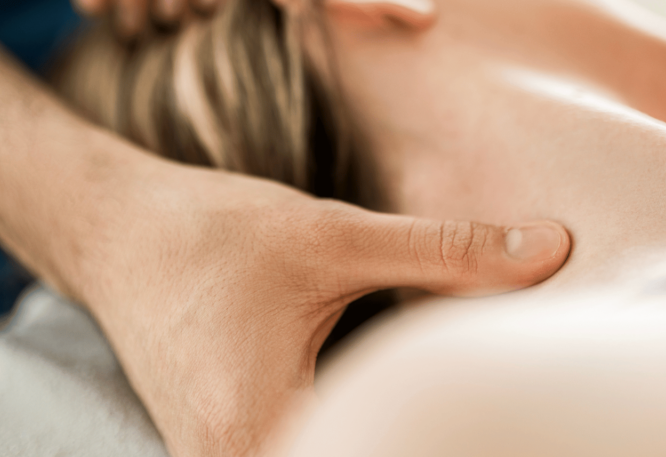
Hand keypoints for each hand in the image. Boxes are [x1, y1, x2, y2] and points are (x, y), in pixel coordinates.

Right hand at [82, 164, 568, 456]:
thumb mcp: (332, 236)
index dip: (452, 440)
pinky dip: (351, 434)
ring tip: (440, 408)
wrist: (113, 232)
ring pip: (338, 455)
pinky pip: (302, 453)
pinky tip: (380, 405)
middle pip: (362, 456)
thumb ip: (446, 253)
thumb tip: (553, 250)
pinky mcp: (224, 451)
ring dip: (384, 436)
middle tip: (490, 415)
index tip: (502, 420)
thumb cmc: (209, 231)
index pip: (387, 453)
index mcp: (263, 429)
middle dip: (418, 435)